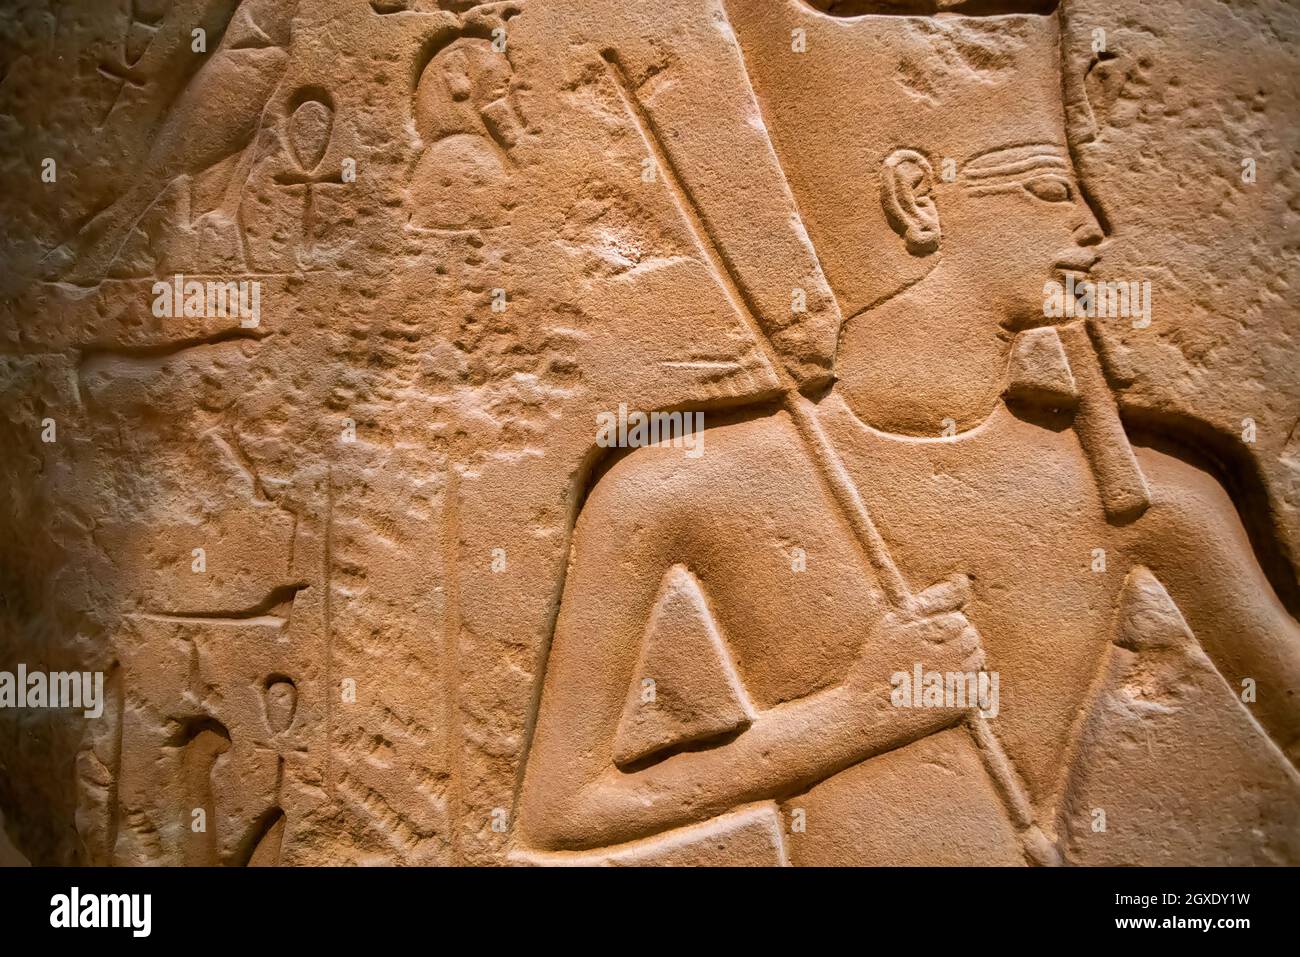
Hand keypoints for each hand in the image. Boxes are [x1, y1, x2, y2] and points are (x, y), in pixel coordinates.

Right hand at [849, 574, 986, 695]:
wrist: (864, 716)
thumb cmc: (874, 668)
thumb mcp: (891, 626)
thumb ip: (923, 604)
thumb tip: (961, 584)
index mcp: (921, 633)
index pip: (959, 622)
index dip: (952, 630)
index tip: (939, 641)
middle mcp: (940, 655)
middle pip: (972, 640)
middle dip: (962, 645)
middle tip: (942, 658)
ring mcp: (952, 682)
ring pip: (977, 661)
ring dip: (965, 665)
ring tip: (941, 674)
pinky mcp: (959, 705)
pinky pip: (979, 687)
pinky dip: (969, 688)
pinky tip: (946, 692)